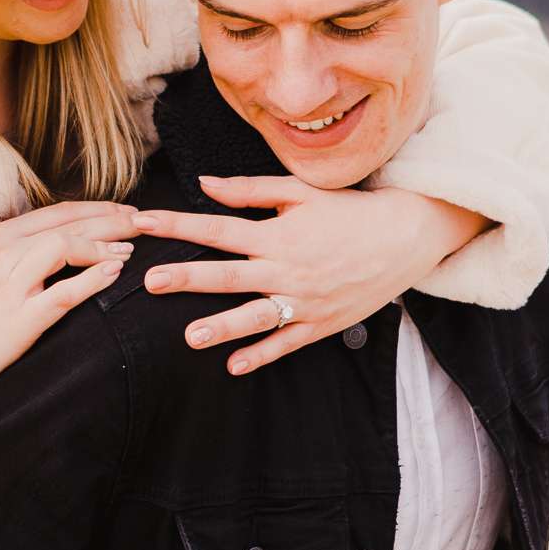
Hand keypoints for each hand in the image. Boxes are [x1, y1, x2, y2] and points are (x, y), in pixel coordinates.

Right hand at [0, 200, 136, 428]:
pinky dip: (94, 279)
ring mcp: (12, 284)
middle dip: (112, 220)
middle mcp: (6, 252)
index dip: (97, 208)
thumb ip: (16, 250)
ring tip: (132, 248)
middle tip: (143, 221)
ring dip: (106, 245)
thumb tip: (58, 241)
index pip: (59, 212)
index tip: (124, 211)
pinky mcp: (21, 318)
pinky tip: (114, 272)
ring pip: (68, 248)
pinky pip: (65, 292)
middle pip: (70, 224)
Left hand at [132, 177, 489, 373]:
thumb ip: (250, 191)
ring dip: (223, 326)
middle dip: (188, 278)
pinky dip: (262, 354)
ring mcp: (304, 300)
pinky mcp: (321, 323)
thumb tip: (204, 183)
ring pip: (256, 316)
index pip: (216, 229)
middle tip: (151, 282)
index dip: (177, 225)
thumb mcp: (300, 192)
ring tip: (190, 337)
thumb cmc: (349, 211)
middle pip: (228, 275)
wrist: (406, 237)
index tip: (142, 221)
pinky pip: (287, 342)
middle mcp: (286, 269)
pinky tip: (234, 366)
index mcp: (277, 234)